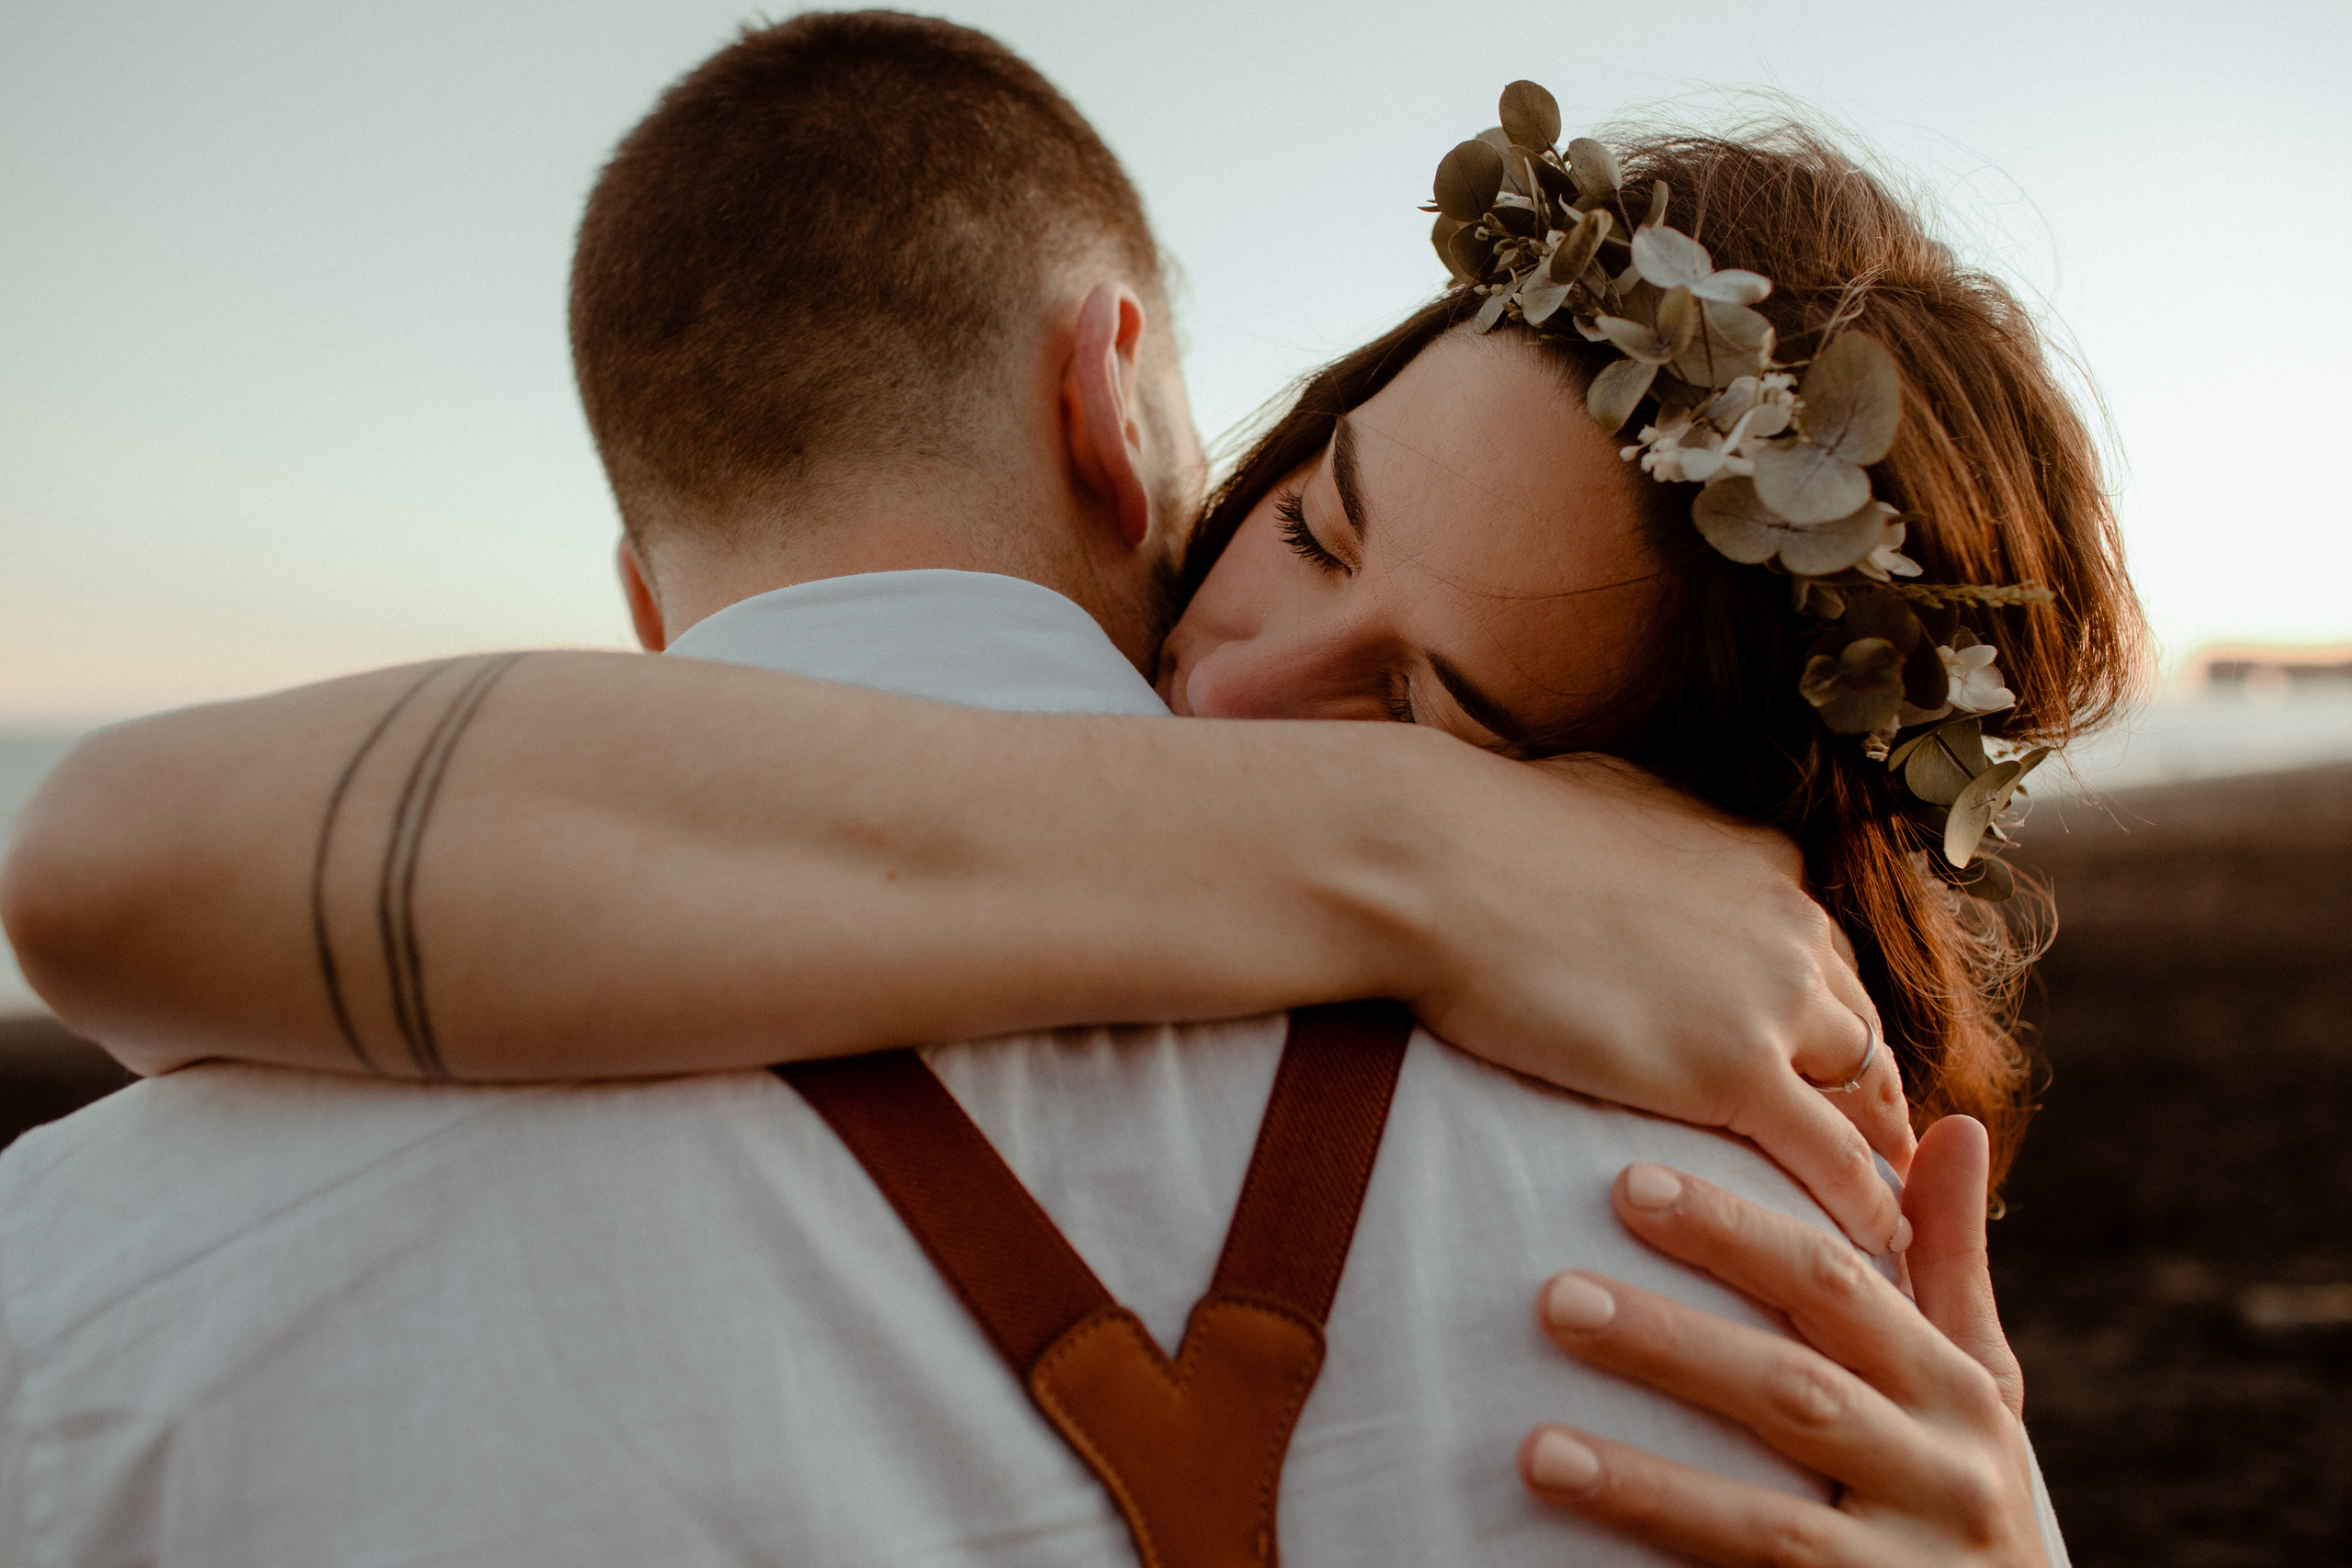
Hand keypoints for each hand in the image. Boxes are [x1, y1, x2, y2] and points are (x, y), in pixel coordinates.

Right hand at [1406, 750, 1912, 1252]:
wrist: (1436, 863)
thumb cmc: (1477, 832)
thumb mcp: (1598, 806)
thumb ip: (1643, 837)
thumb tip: (1617, 841)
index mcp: (1757, 860)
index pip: (1819, 951)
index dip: (1823, 1012)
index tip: (1822, 1056)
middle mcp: (1788, 922)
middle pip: (1856, 1021)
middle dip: (1868, 1083)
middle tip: (1877, 1142)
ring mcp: (1769, 996)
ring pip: (1863, 1086)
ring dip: (1878, 1144)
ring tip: (1888, 1204)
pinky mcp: (1735, 1068)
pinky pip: (1830, 1152)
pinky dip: (1862, 1200)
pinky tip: (1876, 1242)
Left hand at [1515, 1122, 2045, 1566]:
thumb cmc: (1968, 1495)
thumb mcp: (1981, 1392)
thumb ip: (1950, 1268)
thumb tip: (1958, 1124)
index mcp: (1961, 1394)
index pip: (1838, 1289)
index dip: (1736, 1232)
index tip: (1626, 1183)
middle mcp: (1947, 1478)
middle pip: (1794, 1392)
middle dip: (1672, 1344)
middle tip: (1554, 1297)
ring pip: (1767, 1519)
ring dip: (1646, 1485)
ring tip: (1537, 1450)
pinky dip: (1669, 1563)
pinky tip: (1584, 1545)